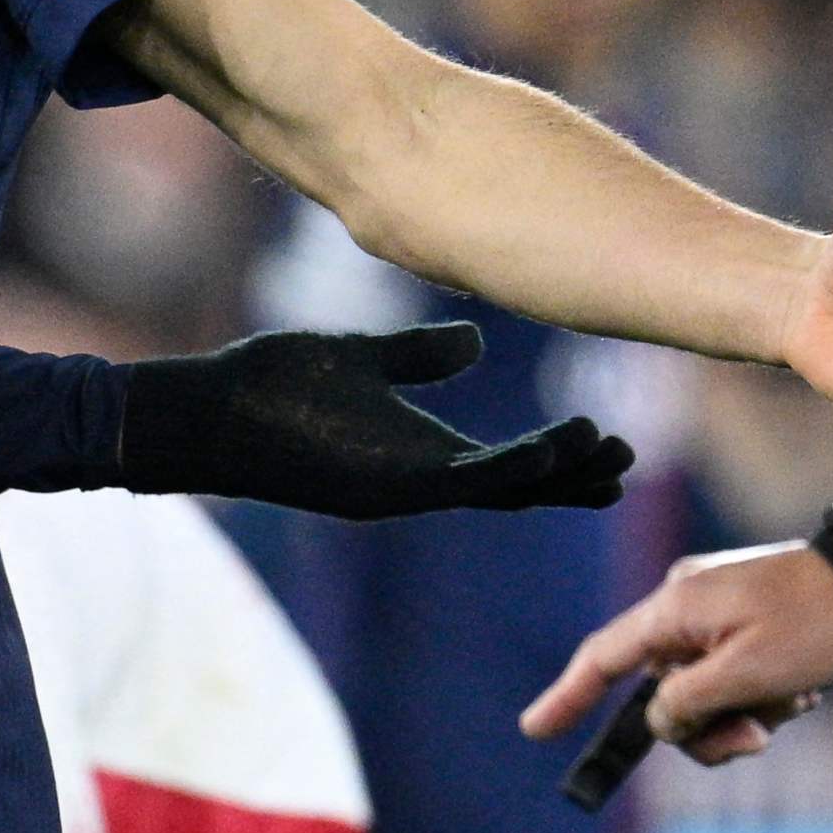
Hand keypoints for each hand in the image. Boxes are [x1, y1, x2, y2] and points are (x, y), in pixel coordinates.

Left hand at [115, 323, 634, 519]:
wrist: (206, 411)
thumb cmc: (269, 387)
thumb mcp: (359, 359)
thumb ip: (417, 356)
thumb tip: (475, 342)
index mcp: (418, 454)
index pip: (504, 465)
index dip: (555, 459)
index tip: (604, 440)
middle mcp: (420, 481)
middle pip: (517, 489)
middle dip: (572, 479)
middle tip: (626, 464)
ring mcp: (406, 487)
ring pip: (505, 490)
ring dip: (558, 474)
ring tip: (610, 453)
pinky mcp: (388, 484)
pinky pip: (471, 481)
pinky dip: (520, 468)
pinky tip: (557, 448)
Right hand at [523, 540, 832, 763]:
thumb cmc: (816, 624)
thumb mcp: (748, 676)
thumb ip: (688, 704)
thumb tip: (659, 720)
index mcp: (676, 609)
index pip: (603, 657)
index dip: (567, 696)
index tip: (535, 729)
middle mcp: (686, 604)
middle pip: (663, 691)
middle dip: (706, 728)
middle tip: (756, 740)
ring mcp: (716, 611)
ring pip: (703, 691)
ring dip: (743, 714)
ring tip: (794, 704)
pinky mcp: (746, 620)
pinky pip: (732, 675)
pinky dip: (761, 695)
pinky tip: (803, 691)